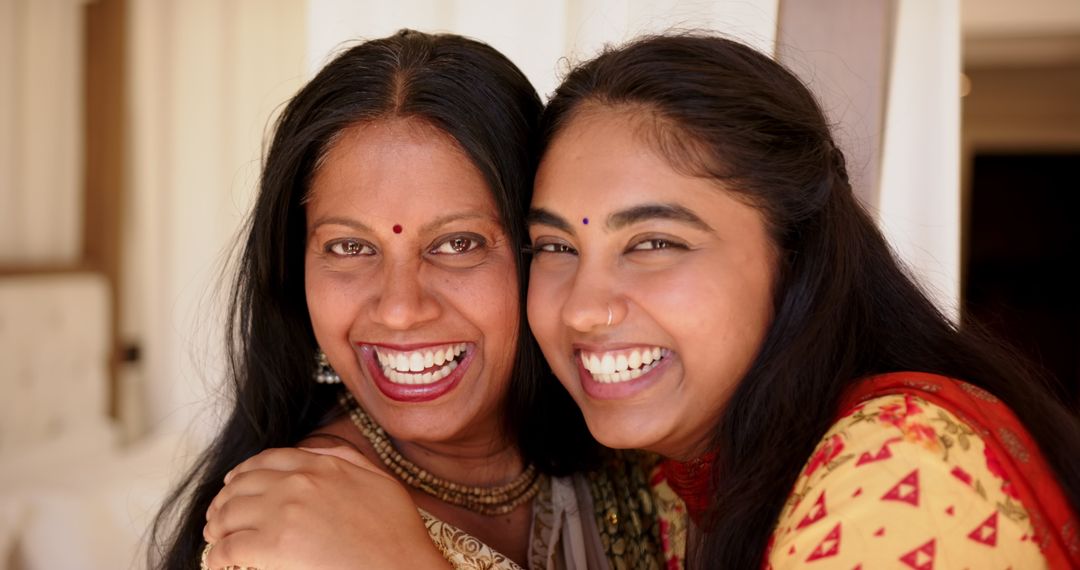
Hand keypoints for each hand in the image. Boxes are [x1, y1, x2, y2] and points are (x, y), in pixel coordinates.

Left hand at [203, 446, 450, 569]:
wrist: (401, 566)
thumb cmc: (396, 531)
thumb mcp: (378, 478)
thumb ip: (344, 457)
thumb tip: (314, 452)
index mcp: (321, 465)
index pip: (266, 460)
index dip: (243, 472)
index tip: (235, 483)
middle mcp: (297, 483)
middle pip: (241, 485)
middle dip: (224, 500)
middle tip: (217, 514)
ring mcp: (283, 513)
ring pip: (229, 513)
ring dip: (216, 525)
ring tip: (213, 537)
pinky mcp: (274, 546)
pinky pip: (230, 547)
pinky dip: (217, 555)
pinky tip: (217, 561)